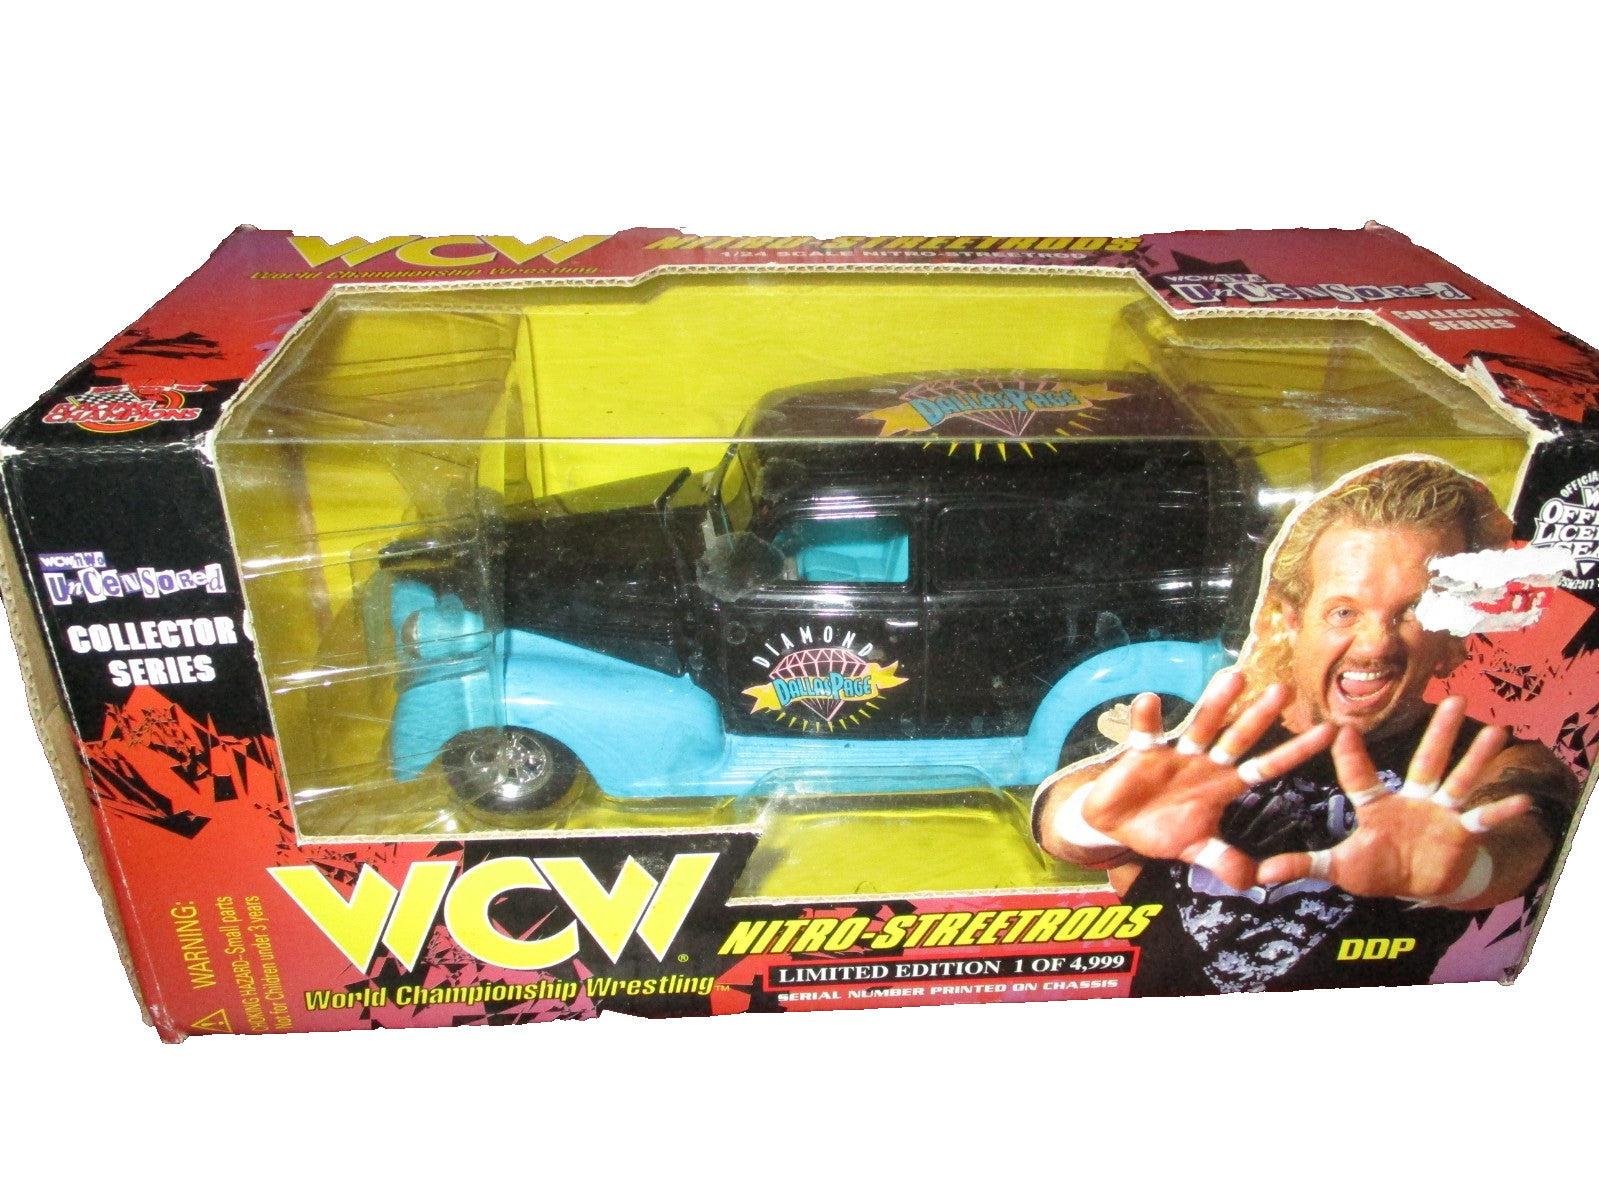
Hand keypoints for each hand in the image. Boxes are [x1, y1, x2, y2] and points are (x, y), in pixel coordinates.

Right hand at [1042, 670, 1336, 889]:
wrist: (1118, 826)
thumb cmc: (1162, 832)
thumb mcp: (1196, 851)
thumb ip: (1224, 862)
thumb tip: (1252, 882)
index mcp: (1223, 786)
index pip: (1267, 767)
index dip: (1296, 750)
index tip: (1328, 732)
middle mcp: (1205, 764)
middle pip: (1237, 737)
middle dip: (1260, 716)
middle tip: (1285, 690)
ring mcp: (1175, 755)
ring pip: (1199, 725)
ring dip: (1215, 703)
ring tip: (1235, 677)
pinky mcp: (1143, 753)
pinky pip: (1146, 733)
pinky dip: (1146, 718)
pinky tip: (1150, 701)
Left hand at [1255, 696, 1529, 906]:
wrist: (1419, 883)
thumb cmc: (1378, 868)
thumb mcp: (1339, 867)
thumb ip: (1302, 866)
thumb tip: (1258, 874)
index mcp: (1378, 804)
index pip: (1361, 776)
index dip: (1349, 757)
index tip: (1340, 729)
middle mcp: (1414, 799)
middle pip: (1427, 760)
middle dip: (1439, 732)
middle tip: (1452, 698)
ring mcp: (1442, 813)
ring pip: (1460, 778)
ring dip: (1477, 758)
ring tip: (1495, 729)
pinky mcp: (1463, 834)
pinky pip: (1483, 821)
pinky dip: (1500, 813)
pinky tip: (1522, 800)